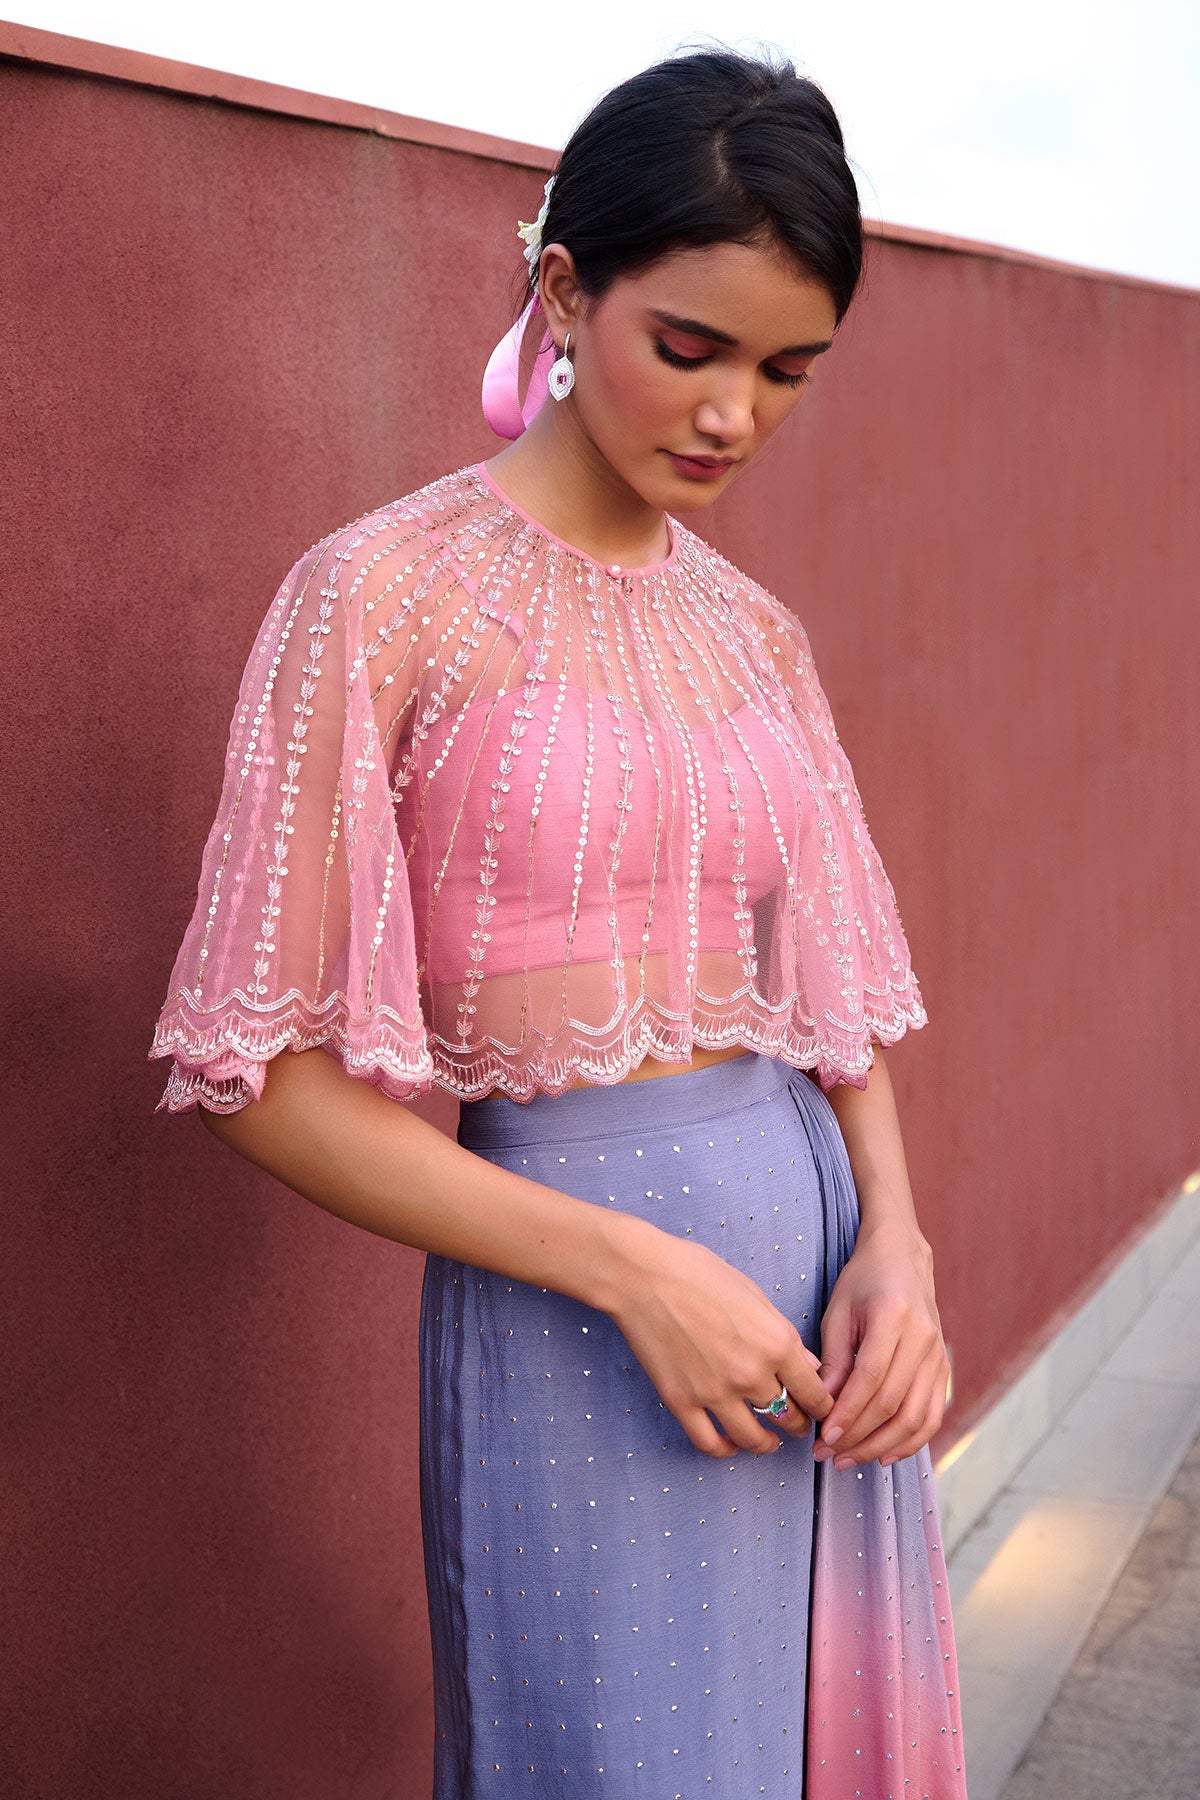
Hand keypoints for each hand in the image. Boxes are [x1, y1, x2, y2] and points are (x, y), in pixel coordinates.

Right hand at [606, 1223, 834, 1458]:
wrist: (644, 1276)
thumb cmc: (699, 1274)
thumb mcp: (754, 1295)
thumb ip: (784, 1334)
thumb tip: (808, 1365)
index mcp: (775, 1343)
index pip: (814, 1393)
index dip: (822, 1406)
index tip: (820, 1409)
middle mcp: (751, 1374)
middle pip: (787, 1417)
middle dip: (797, 1424)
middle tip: (797, 1424)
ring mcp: (715, 1392)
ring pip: (753, 1438)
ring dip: (766, 1444)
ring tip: (768, 1442)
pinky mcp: (682, 1402)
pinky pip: (710, 1443)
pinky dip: (724, 1450)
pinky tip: (731, 1444)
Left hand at [811, 1221, 948, 1471]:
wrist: (902, 1258)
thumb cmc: (863, 1282)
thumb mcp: (838, 1312)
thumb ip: (834, 1360)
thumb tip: (824, 1408)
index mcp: (894, 1316)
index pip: (871, 1378)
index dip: (848, 1413)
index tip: (824, 1438)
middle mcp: (923, 1338)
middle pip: (893, 1403)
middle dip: (859, 1437)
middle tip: (827, 1455)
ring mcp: (938, 1356)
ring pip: (916, 1418)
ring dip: (881, 1447)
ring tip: (849, 1460)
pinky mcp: (944, 1370)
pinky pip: (932, 1416)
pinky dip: (910, 1442)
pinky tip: (884, 1455)